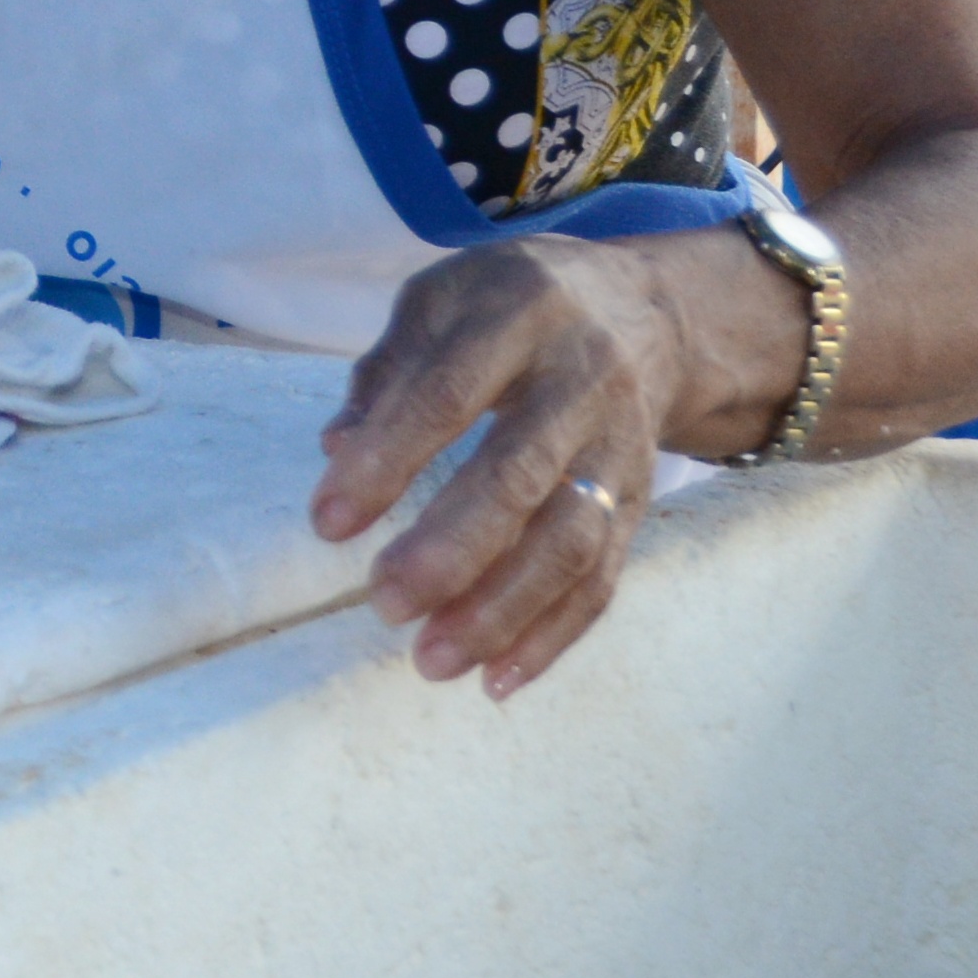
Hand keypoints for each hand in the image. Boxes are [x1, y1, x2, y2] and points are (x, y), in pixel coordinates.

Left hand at [308, 236, 698, 699]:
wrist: (649, 311)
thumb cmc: (513, 305)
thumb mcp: (442, 299)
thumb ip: (387, 371)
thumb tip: (336, 451)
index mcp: (518, 314)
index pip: (446, 393)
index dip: (387, 459)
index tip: (328, 522)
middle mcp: (581, 380)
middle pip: (521, 475)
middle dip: (450, 549)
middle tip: (383, 603)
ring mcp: (620, 445)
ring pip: (572, 539)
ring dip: (503, 610)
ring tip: (432, 660)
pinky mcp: (641, 500)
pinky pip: (605, 575)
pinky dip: (554, 634)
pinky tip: (497, 678)